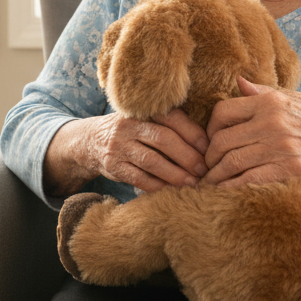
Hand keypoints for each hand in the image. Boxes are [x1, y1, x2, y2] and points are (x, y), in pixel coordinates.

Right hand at [85, 108, 209, 192]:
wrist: (91, 141)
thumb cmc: (132, 131)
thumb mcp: (146, 119)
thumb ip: (171, 124)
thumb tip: (208, 142)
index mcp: (143, 109)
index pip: (172, 118)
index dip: (193, 133)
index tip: (209, 149)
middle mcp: (129, 125)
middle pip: (163, 139)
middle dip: (187, 156)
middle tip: (204, 170)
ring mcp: (119, 146)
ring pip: (152, 161)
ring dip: (176, 174)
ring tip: (192, 184)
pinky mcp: (113, 166)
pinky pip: (139, 179)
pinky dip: (158, 186)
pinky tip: (172, 191)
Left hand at [203, 77, 300, 188]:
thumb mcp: (293, 98)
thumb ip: (262, 91)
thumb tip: (237, 81)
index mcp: (269, 102)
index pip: (222, 112)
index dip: (210, 128)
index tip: (210, 139)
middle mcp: (271, 122)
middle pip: (222, 140)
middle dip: (209, 156)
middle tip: (207, 165)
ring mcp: (279, 147)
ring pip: (231, 162)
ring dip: (215, 174)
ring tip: (211, 180)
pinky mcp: (288, 169)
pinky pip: (249, 180)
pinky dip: (232, 187)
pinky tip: (225, 191)